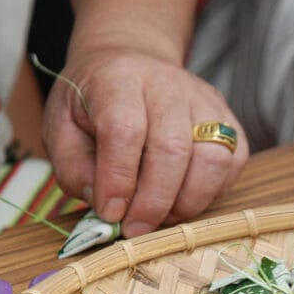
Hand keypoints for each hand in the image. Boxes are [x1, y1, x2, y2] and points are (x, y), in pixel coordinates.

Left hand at [41, 46, 247, 238]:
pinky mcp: (229, 118)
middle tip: (136, 229)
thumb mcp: (61, 129)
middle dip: (153, 201)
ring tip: (162, 217)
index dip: (118, 179)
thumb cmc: (92, 104)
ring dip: (187, 202)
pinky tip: (184, 198)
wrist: (130, 64)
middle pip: (172, 148)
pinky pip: (232, 163)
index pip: (124, 130)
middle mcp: (167, 84)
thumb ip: (74, 169)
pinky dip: (212, 192)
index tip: (110, 213)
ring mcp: (205, 100)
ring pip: (212, 159)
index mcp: (119, 79)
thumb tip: (107, 207)